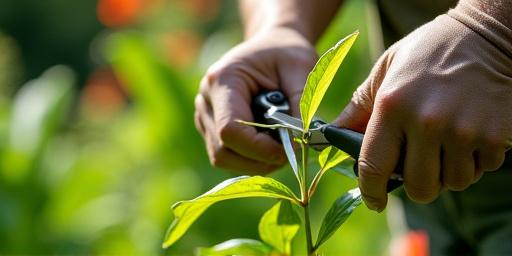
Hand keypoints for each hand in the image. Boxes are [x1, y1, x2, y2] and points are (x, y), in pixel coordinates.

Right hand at [195, 27, 316, 173]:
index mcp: (223, 80)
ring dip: (255, 163)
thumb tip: (300, 140)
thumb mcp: (300, 69)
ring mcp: (204, 115)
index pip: (229, 129)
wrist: (271, 46)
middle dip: (259, 159)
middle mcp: (206, 99)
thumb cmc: (285, 53)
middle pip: (222, 150)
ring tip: (281, 147)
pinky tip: (269, 144)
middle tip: (290, 151)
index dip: (258, 148)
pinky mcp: (210, 128)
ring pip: (222, 157)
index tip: (289, 148)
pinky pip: (226, 156)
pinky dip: (250, 159)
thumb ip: (300, 104)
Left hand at [337, 13, 511, 210]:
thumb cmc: (427, 52)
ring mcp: (464, 131)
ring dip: (446, 173)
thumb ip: (359, 107)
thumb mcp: (385, 71)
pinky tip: (467, 136)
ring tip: (444, 145)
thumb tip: (335, 135)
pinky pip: (480, 171)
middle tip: (416, 168)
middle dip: (415, 185)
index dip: (371, 191)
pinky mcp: (495, 136)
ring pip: (451, 183)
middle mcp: (427, 122)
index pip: (374, 166)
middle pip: (419, 187)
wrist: (486, 35)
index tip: (373, 200)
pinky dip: (472, 162)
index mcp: (393, 106)